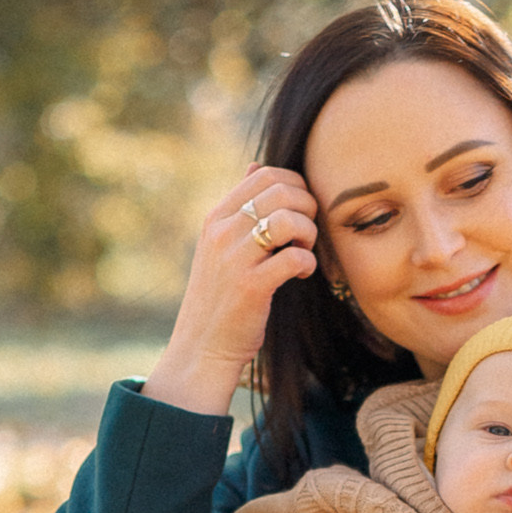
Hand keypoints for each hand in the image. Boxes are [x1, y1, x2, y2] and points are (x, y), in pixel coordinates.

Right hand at [145, 165, 320, 415]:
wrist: (202, 346)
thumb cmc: (221, 295)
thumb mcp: (221, 244)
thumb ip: (240, 207)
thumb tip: (256, 165)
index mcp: (216, 218)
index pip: (264, 175)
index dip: (295, 184)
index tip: (301, 208)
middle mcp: (222, 233)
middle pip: (281, 192)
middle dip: (307, 207)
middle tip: (307, 232)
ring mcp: (234, 259)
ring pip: (288, 220)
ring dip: (308, 233)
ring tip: (305, 250)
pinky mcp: (251, 287)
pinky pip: (294, 257)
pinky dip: (308, 263)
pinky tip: (303, 273)